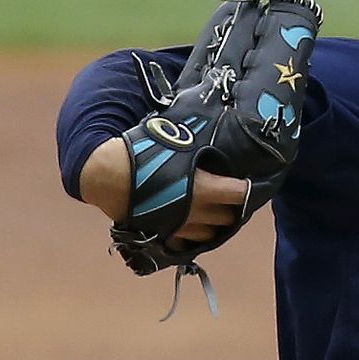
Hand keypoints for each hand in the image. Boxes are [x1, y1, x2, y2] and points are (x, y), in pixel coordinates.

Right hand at [77, 137, 255, 241]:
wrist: (106, 176)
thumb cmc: (142, 151)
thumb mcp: (174, 138)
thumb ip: (195, 138)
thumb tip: (212, 117)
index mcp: (204, 188)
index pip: (241, 194)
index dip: (249, 189)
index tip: (252, 182)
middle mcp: (197, 212)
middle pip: (229, 217)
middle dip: (234, 207)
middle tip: (233, 196)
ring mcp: (180, 227)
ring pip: (211, 234)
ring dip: (216, 224)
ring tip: (214, 210)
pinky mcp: (164, 236)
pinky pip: (187, 242)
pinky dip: (193, 235)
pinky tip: (191, 224)